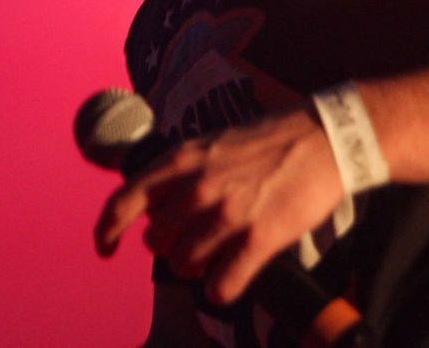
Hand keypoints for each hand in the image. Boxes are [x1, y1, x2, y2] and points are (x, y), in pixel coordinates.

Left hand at [95, 105, 344, 305]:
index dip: (107, 229)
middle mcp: (198, 188)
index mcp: (182, 159)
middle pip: (155, 241)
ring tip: (213, 257)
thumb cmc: (270, 140)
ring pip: (184, 265)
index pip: (124, 200)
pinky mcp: (258, 239)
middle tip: (190, 240)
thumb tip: (159, 202)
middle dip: (168, 245)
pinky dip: (220, 289)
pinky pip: (221, 284)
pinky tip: (228, 281)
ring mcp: (227, 215)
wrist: (324, 138)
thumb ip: (182, 171)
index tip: (104, 248)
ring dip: (195, 267)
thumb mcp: (212, 143)